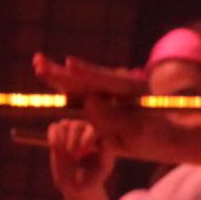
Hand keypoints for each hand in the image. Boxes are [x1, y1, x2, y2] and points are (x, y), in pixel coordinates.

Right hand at [33, 53, 158, 157]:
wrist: (162, 136)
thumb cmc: (152, 137)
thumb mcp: (137, 133)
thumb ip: (113, 119)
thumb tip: (88, 101)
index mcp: (135, 89)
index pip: (108, 81)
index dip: (88, 73)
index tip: (71, 65)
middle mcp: (121, 82)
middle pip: (88, 77)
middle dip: (64, 72)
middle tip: (41, 62)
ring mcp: (110, 86)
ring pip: (80, 81)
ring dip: (59, 73)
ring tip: (38, 62)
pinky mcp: (101, 92)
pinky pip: (79, 88)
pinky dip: (62, 82)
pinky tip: (45, 69)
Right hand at [46, 119, 110, 197]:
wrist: (77, 186)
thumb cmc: (93, 176)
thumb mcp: (104, 167)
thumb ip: (107, 153)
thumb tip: (104, 139)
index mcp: (100, 136)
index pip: (94, 127)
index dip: (87, 137)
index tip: (84, 150)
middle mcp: (86, 131)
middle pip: (76, 124)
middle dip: (73, 140)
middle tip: (74, 155)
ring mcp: (71, 133)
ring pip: (65, 123)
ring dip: (63, 139)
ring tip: (67, 153)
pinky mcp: (58, 138)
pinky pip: (54, 127)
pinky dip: (53, 136)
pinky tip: (55, 148)